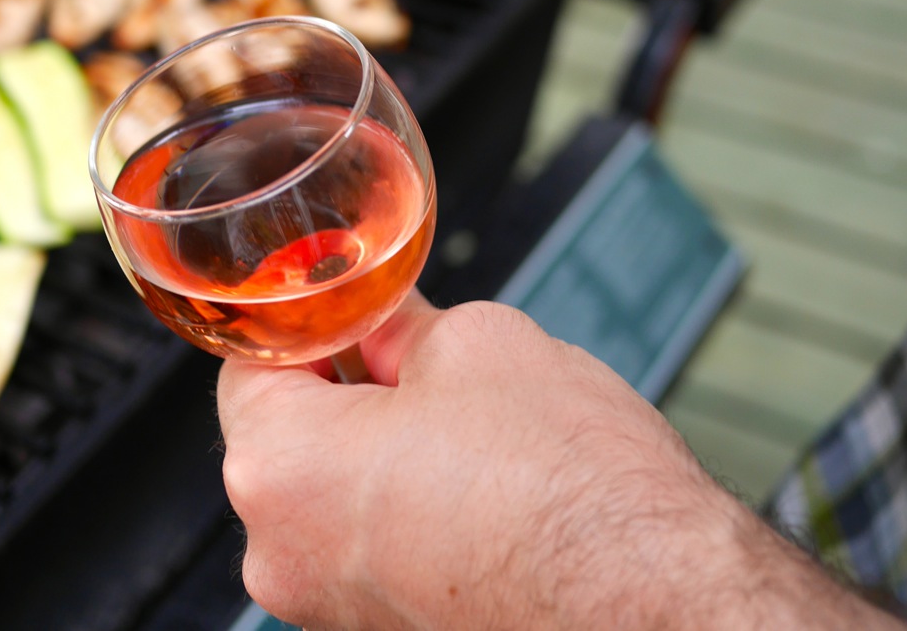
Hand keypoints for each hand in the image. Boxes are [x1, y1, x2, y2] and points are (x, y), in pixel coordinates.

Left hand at [218, 293, 906, 628]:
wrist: (652, 604)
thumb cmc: (569, 488)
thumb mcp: (478, 343)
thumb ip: (401, 326)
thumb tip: (384, 322)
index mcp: (279, 467)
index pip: (254, 362)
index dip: (311, 321)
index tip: (349, 307)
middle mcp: (282, 556)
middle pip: (294, 435)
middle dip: (352, 387)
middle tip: (426, 357)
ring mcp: (333, 612)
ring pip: (338, 497)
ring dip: (386, 454)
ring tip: (476, 432)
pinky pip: (378, 549)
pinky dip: (414, 514)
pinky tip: (487, 492)